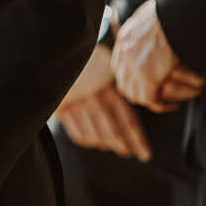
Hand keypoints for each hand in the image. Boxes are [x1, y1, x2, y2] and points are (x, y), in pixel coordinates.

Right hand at [54, 43, 151, 159]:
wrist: (60, 51)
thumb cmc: (91, 64)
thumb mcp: (109, 73)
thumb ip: (119, 94)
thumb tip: (131, 124)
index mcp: (110, 89)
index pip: (128, 122)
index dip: (138, 142)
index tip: (144, 154)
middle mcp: (94, 98)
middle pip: (112, 132)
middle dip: (123, 146)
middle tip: (128, 152)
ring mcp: (77, 104)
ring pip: (95, 136)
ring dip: (105, 145)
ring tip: (110, 146)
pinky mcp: (61, 109)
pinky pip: (77, 134)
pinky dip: (88, 141)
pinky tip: (93, 140)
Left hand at [113, 1, 204, 110]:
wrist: (175, 17)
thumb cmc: (170, 14)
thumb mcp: (149, 18)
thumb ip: (145, 28)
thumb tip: (151, 28)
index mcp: (125, 39)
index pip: (119, 66)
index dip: (129, 77)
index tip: (144, 82)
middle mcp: (125, 54)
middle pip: (124, 83)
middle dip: (137, 92)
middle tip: (155, 97)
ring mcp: (134, 66)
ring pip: (135, 94)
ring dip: (149, 101)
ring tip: (164, 103)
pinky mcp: (148, 77)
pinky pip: (150, 99)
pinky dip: (161, 105)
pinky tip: (172, 104)